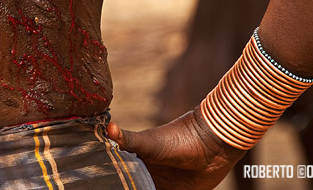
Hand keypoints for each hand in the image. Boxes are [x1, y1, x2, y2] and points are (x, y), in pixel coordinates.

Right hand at [107, 108, 245, 189]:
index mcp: (133, 162)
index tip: (99, 185)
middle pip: (129, 186)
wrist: (212, 145)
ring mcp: (160, 186)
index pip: (116, 177)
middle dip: (125, 187)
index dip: (110, 181)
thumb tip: (108, 127)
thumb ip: (128, 139)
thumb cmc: (178, 138)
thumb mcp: (149, 142)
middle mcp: (144, 175)